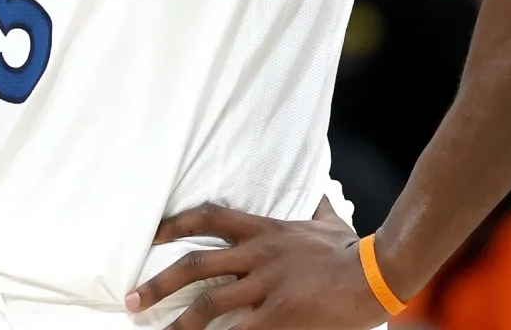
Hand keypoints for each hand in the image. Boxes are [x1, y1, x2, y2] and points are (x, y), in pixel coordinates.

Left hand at [126, 204, 387, 329]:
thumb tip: (320, 193)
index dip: (174, 225)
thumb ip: (316, 210)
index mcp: (264, 230)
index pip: (208, 217)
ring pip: (208, 305)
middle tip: (133, 300)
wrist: (377, 274)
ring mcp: (266, 287)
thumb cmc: (352, 250)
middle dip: (159, 284)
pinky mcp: (279, 316)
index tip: (150, 237)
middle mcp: (257, 255)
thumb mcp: (328, 223)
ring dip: (178, 324)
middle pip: (195, 265)